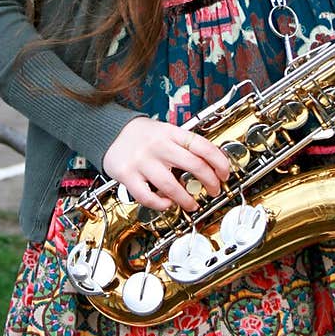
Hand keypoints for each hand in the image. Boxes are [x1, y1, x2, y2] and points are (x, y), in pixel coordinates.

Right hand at [101, 116, 231, 212]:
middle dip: (210, 182)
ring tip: (192, 204)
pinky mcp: (127, 175)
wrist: (108, 132)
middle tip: (214, 190)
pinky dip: (161, 204)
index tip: (225, 173)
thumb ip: (183, 145)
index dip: (219, 161)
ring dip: (187, 199)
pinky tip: (167, 203)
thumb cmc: (141, 135)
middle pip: (194, 165)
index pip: (202, 146)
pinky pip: (148, 196)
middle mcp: (159, 146)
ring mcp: (142, 161)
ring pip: (172, 185)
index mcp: (171, 133)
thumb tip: (209, 164)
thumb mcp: (165, 131)